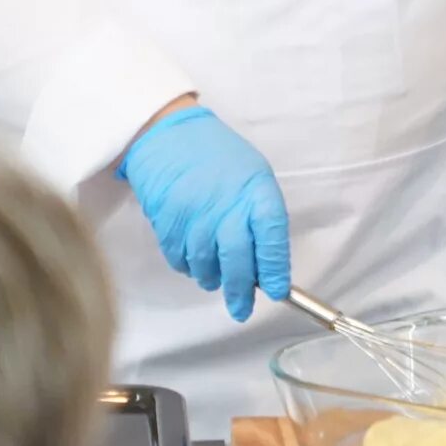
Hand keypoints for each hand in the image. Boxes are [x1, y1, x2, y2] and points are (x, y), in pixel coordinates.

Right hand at [118, 106, 290, 320]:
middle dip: (241, 292)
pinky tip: (194, 257)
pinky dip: (189, 267)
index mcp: (256, 192)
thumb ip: (260, 216)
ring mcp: (195, 219)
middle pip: (239, 263)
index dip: (275, 270)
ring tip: (216, 277)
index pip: (272, 240)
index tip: (277, 290)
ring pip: (207, 269)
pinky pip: (181, 262)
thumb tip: (265, 263)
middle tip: (242, 309)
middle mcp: (227, 208)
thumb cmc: (218, 157)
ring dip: (213, 280)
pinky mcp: (167, 226)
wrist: (168, 136)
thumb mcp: (253, 175)